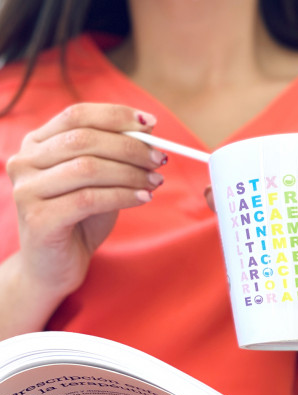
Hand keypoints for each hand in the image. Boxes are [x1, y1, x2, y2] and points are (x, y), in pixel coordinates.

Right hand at [6, 103, 166, 301]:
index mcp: (37, 144)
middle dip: (130, 147)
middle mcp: (25, 161)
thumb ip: (114, 156)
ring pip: (88, 168)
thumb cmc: (80, 219)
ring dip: (130, 173)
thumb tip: (148, 133)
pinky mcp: (39, 218)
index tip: (151, 124)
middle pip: (84, 139)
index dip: (116, 116)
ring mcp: (27, 190)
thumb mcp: (99, 181)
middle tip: (159, 159)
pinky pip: (89, 199)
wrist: (57, 265)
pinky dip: (123, 196)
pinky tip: (144, 199)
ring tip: (155, 181)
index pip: (77, 114)